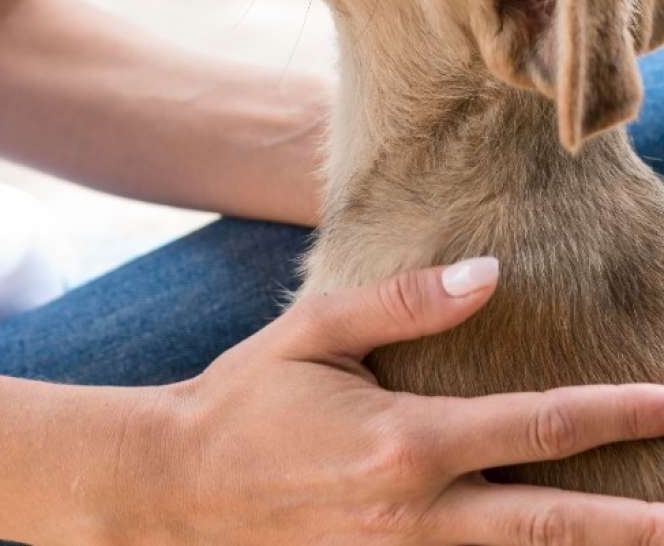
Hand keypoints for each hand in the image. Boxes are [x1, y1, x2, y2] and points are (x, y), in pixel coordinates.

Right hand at [123, 260, 663, 544]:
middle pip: (555, 525)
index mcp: (404, 442)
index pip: (537, 428)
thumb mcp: (313, 331)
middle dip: (635, 524)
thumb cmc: (243, 399)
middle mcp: (416, 514)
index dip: (618, 414)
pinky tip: (541, 545)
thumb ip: (404, 304)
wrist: (177, 483)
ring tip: (639, 532)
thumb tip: (492, 275)